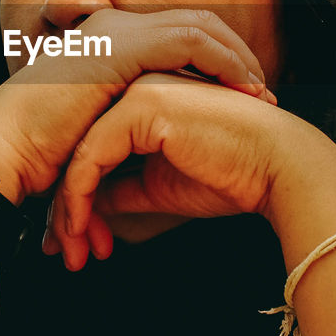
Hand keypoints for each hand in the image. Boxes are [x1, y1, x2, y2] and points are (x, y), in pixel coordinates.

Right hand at [0, 9, 275, 205]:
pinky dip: (224, 63)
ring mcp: (115, 31)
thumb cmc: (35, 156)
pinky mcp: (121, 45)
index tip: (243, 93)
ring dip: (237, 58)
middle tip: (263, 90)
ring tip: (261, 93)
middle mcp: (111, 27)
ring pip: (201, 26)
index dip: (214, 58)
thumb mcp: (92, 129)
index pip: (175, 33)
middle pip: (195, 22)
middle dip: (235, 54)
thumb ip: (123, 122)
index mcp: (103, 41)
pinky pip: (191, 42)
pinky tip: (244, 90)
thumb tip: (148, 148)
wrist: (2, 153)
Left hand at [45, 72, 329, 270]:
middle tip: (58, 250)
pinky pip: (92, 157)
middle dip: (64, 204)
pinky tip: (81, 230)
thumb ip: (122, 187)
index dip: (77, 196)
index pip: (94, 147)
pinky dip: (79, 198)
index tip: (70, 239)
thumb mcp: (160, 185)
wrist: (276, 167)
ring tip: (69, 251)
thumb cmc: (230, 175)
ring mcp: (137, 91)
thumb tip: (88, 205)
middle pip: (81, 148)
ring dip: (67, 207)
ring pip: (79, 153)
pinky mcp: (141, 107)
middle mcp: (135, 85)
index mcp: (143, 97)